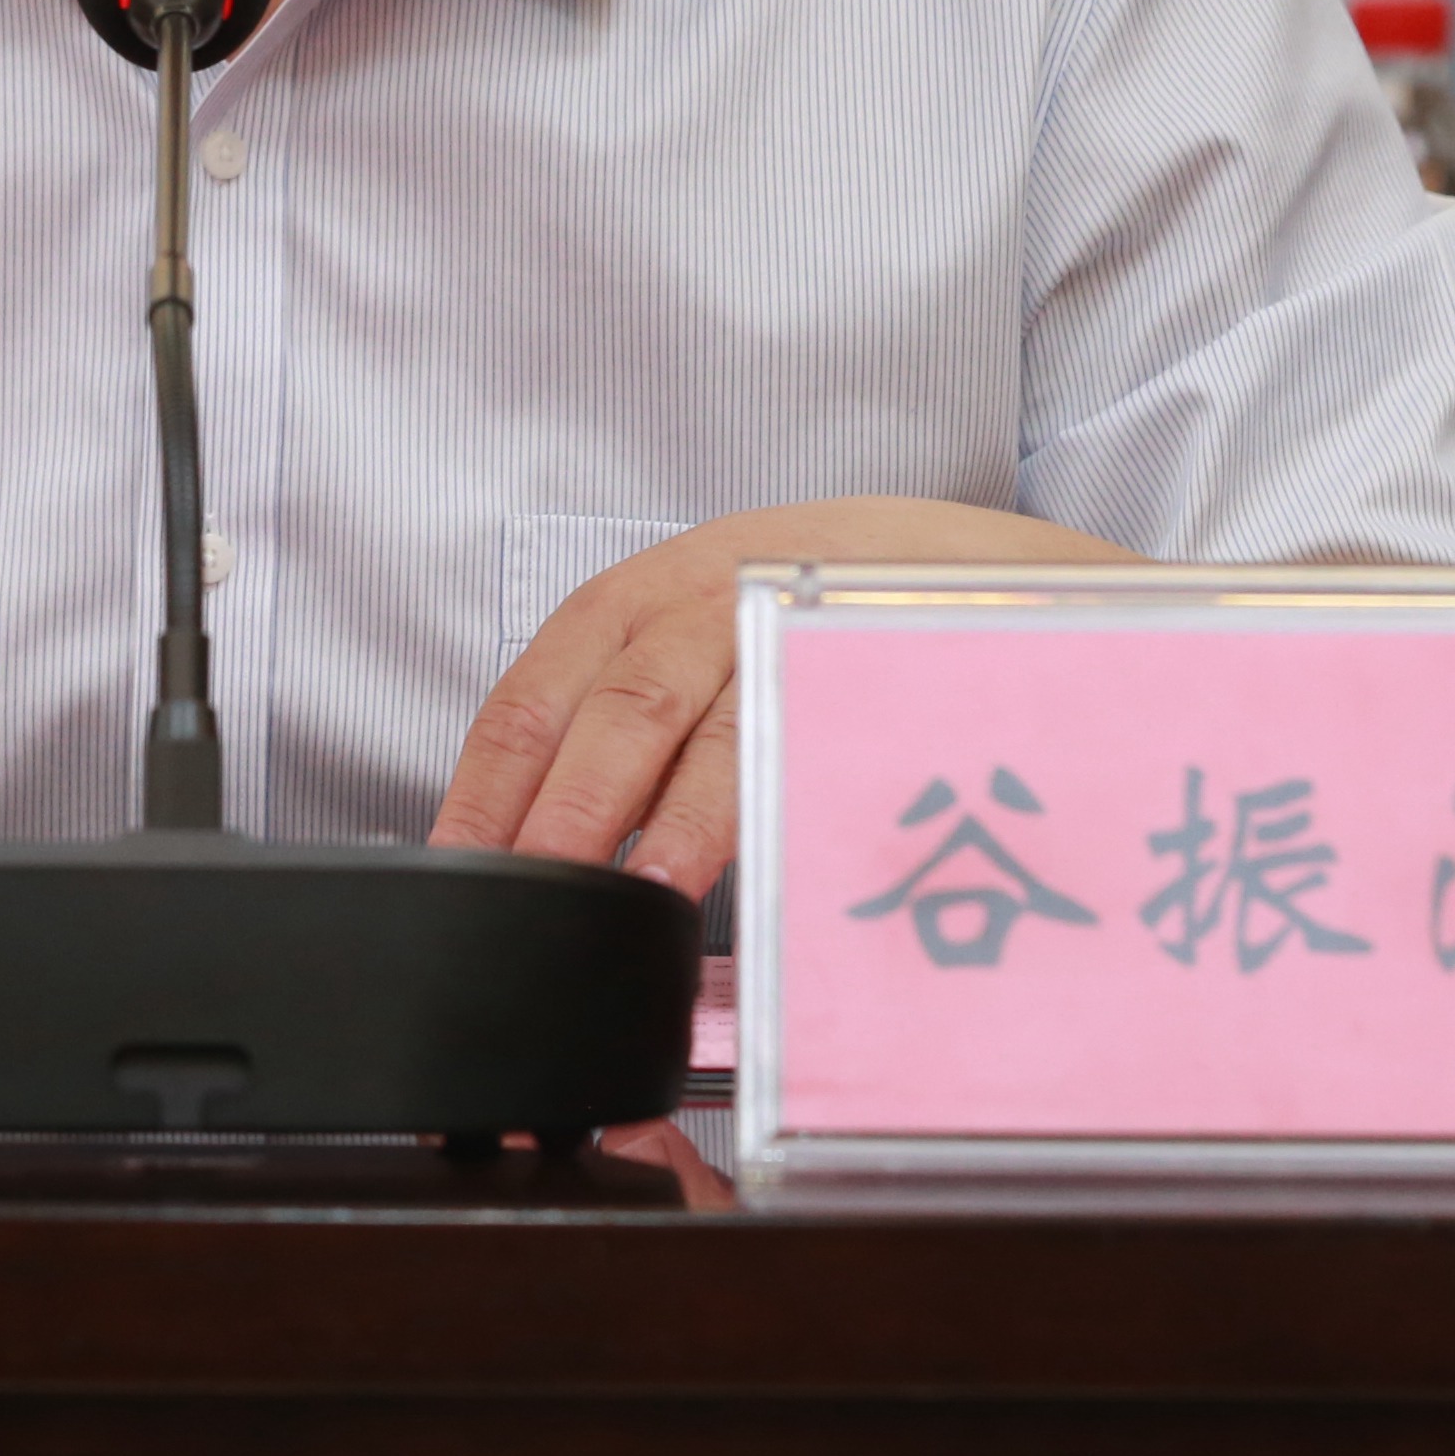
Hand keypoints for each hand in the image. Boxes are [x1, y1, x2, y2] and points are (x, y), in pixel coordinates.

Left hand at [428, 498, 1131, 903]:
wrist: (994, 559)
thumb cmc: (832, 617)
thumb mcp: (715, 643)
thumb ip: (639, 730)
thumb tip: (553, 855)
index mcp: (652, 593)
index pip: (541, 687)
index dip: (491, 783)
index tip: (460, 869)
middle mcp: (719, 589)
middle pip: (619, 702)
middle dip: (563, 810)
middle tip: (526, 895)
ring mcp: (806, 612)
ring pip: (718, 711)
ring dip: (669, 815)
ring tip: (640, 891)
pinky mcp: (885, 648)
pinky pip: (825, 721)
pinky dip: (785, 795)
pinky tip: (766, 854)